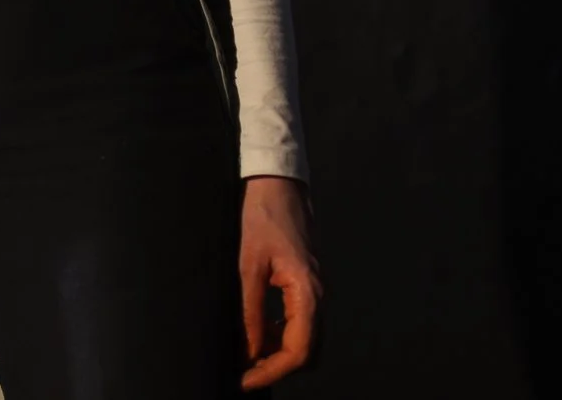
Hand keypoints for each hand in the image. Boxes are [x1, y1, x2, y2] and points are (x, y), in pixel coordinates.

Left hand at [238, 175, 321, 387]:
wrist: (277, 181)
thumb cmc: (261, 217)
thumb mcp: (247, 265)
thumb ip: (249, 311)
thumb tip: (246, 352)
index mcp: (308, 293)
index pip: (299, 351)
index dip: (272, 372)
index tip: (245, 381)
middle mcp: (318, 296)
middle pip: (307, 351)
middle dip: (276, 367)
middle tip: (243, 373)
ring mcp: (314, 290)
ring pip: (305, 338)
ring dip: (278, 351)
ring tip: (245, 353)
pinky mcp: (305, 283)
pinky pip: (299, 321)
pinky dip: (279, 334)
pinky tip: (256, 329)